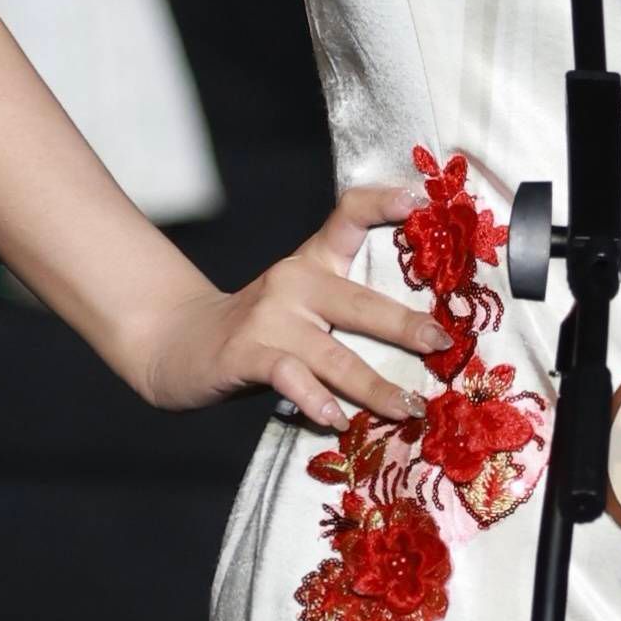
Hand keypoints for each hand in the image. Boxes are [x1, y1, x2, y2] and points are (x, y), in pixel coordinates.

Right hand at [132, 183, 443, 430]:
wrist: (178, 342)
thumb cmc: (258, 328)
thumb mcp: (301, 300)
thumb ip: (349, 307)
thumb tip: (428, 334)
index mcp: (311, 263)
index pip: (346, 218)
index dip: (381, 204)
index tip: (417, 200)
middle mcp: (293, 283)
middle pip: (358, 301)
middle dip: (405, 325)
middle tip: (442, 344)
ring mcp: (268, 319)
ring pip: (332, 352)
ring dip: (374, 385)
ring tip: (408, 407)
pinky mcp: (246, 354)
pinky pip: (289, 376)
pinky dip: (315, 399)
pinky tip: (336, 419)